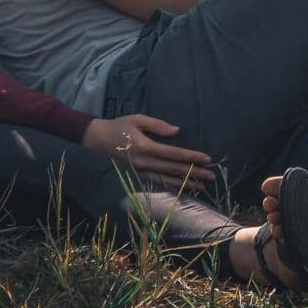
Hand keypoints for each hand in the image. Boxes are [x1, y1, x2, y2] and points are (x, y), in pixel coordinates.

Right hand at [83, 115, 216, 189]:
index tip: (208, 159)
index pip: (174, 154)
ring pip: (166, 180)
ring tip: (201, 187)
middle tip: (212, 177)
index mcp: (145, 147)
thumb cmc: (118, 126)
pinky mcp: (136, 176)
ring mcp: (139, 171)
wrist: (95, 140)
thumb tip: (177, 131)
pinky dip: (171, 187)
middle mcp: (144, 162)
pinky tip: (181, 188)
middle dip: (194, 173)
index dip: (191, 157)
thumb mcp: (137, 119)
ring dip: (185, 184)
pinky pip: (156, 183)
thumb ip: (158, 125)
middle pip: (174, 169)